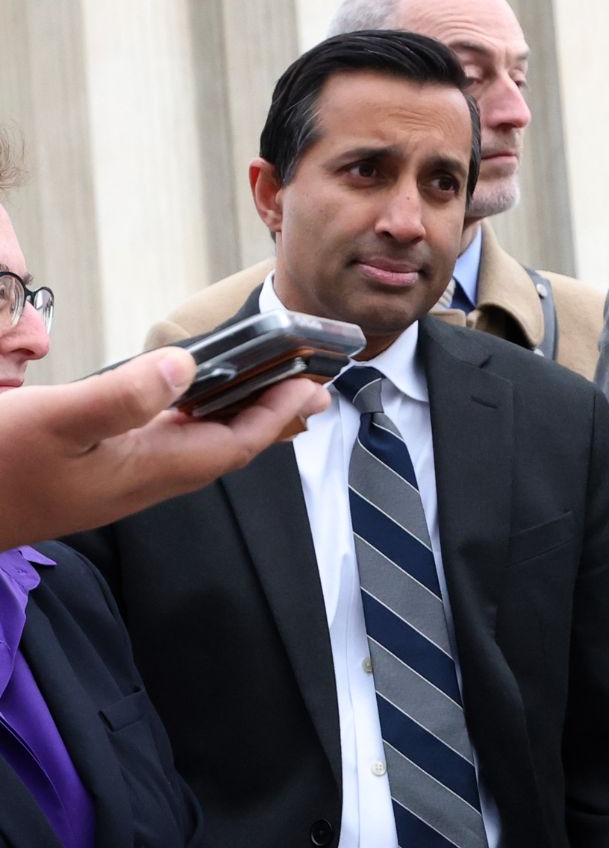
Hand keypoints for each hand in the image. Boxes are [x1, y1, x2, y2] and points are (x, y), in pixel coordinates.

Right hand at [0, 347, 329, 545]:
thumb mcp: (54, 420)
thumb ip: (121, 396)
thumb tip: (186, 366)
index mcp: (146, 471)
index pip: (235, 445)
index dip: (278, 414)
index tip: (314, 385)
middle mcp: (142, 481)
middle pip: (226, 448)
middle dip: (272, 416)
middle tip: (310, 384)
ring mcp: (118, 479)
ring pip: (197, 446)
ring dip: (236, 416)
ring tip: (269, 384)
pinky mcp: (94, 472)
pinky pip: (164, 443)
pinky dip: (192, 417)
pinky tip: (190, 398)